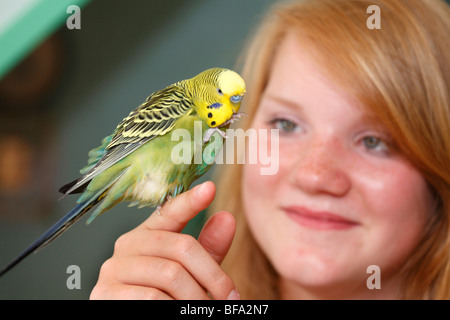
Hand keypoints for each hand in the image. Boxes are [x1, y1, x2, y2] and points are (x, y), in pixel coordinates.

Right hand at [89, 181, 238, 299]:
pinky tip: (179, 311)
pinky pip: (151, 297)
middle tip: (229, 297)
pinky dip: (174, 307)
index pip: (170, 211)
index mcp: (148, 234)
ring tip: (206, 309)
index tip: (209, 189)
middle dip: (212, 276)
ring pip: (169, 274)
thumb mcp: (191, 273)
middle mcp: (128, 244)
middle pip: (181, 247)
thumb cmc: (166, 297)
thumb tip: (227, 218)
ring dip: (196, 297)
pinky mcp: (105, 293)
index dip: (190, 201)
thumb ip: (207, 249)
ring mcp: (114, 268)